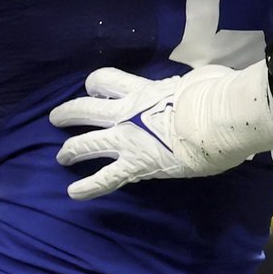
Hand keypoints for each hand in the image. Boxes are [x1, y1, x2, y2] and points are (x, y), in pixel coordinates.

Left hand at [50, 64, 272, 199]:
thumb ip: (196, 85)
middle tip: (57, 118)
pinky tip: (73, 193)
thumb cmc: (214, 94)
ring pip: (89, 142)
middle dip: (70, 113)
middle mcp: (127, 112)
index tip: (93, 89)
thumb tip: (212, 84)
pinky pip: (106, 177)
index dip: (97, 84)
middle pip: (88, 108)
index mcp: (144, 90)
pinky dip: (88, 187)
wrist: (215, 118)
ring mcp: (127, 139)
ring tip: (61, 155)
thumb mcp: (201, 80)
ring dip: (72, 148)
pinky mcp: (135, 164)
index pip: (109, 81)